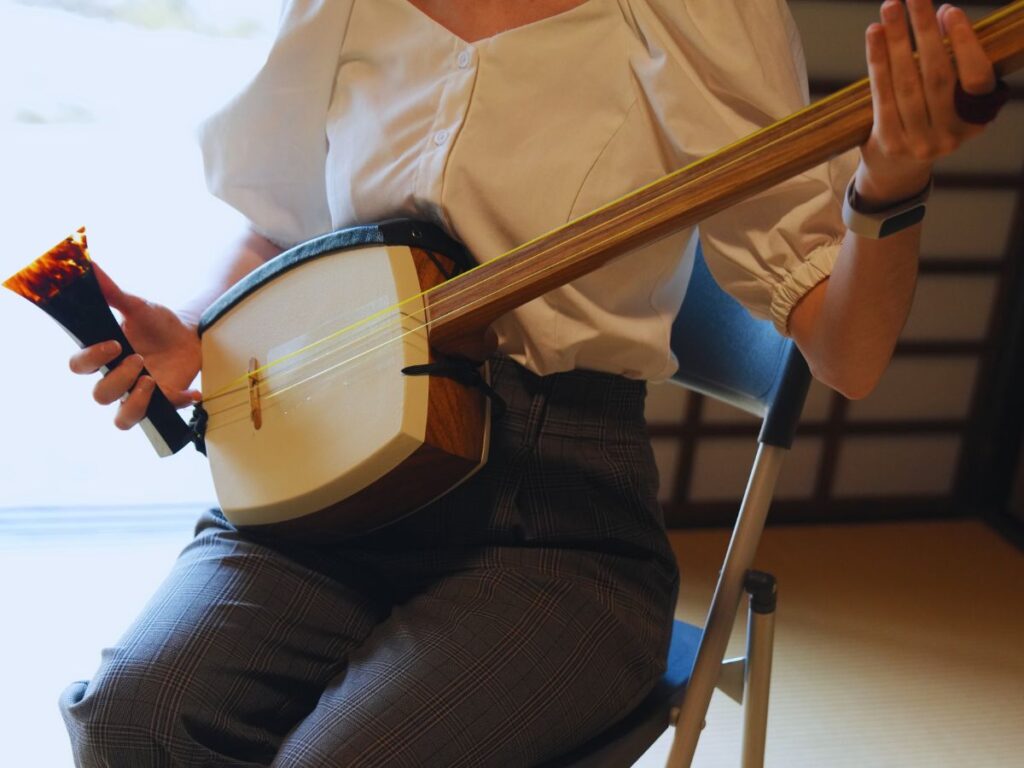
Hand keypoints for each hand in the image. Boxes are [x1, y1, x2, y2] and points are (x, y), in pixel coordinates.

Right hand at [68, 264, 201, 429]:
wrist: (189, 333)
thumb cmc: (157, 323)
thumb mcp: (138, 306)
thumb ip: (113, 292)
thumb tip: (90, 264)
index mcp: (103, 357)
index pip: (79, 366)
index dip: (90, 359)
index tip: (114, 344)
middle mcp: (117, 379)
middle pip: (99, 396)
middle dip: (118, 380)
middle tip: (139, 359)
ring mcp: (139, 394)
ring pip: (122, 420)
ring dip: (135, 405)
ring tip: (152, 382)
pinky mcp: (164, 401)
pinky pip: (165, 414)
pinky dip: (179, 403)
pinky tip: (192, 392)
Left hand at [856, 0, 996, 206]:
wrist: (896, 173)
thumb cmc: (926, 123)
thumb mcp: (949, 101)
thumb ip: (950, 66)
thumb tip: (940, 15)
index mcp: (976, 121)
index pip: (975, 78)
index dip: (964, 43)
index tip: (948, 10)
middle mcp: (951, 134)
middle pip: (937, 74)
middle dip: (925, 31)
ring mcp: (919, 142)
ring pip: (907, 83)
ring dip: (898, 40)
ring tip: (891, 7)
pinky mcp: (890, 142)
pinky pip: (882, 95)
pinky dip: (878, 61)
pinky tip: (875, 34)